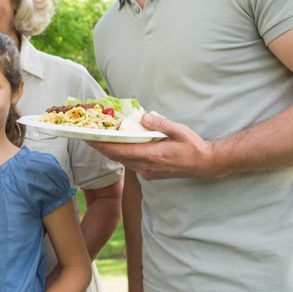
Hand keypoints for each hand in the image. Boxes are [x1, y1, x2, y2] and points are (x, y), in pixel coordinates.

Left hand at [87, 113, 217, 180]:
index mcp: (152, 156)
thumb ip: (160, 124)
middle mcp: (146, 167)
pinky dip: (121, 154)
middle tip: (88, 135)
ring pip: (122, 161)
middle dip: (102, 147)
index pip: (120, 151)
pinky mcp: (149, 174)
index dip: (102, 145)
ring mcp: (147, 172)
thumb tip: (143, 117)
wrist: (204, 165)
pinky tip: (119, 145)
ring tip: (100, 139)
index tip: (88, 138)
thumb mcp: (179, 131)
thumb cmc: (192, 146)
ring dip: (110, 151)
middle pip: (117, 157)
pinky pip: (130, 164)